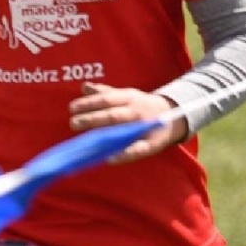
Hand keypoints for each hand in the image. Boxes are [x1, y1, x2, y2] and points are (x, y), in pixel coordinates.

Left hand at [67, 82, 186, 163]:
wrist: (173, 114)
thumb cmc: (140, 105)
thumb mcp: (125, 95)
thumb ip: (104, 93)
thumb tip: (84, 87)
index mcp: (128, 98)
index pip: (106, 99)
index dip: (89, 103)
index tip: (72, 108)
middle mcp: (136, 111)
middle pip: (112, 115)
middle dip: (92, 119)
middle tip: (73, 123)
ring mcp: (144, 127)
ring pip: (123, 131)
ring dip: (105, 136)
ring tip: (88, 142)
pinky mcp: (150, 144)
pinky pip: (137, 150)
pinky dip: (124, 155)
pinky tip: (110, 159)